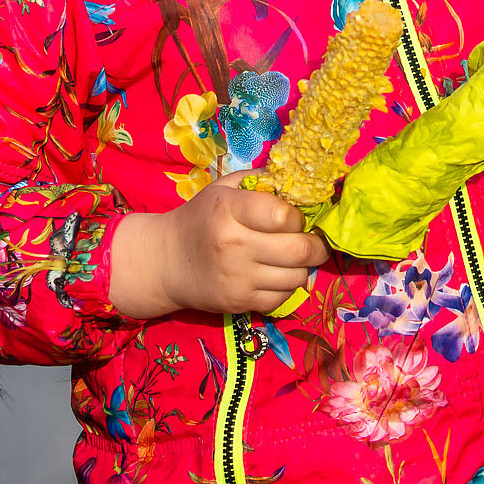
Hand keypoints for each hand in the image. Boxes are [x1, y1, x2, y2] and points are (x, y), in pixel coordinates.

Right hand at [107, 174, 327, 317]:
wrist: (167, 261)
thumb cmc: (201, 218)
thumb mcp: (223, 188)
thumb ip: (260, 180)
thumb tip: (301, 180)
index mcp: (229, 210)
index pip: (283, 215)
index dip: (298, 216)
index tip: (294, 217)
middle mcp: (234, 245)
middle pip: (299, 250)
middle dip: (317, 246)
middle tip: (315, 242)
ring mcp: (237, 278)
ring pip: (297, 277)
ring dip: (304, 267)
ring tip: (295, 259)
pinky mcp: (239, 303)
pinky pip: (282, 298)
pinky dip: (288, 287)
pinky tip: (278, 275)